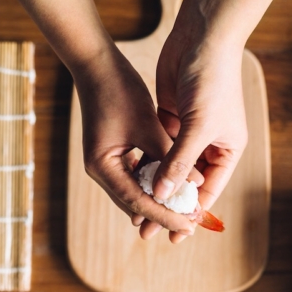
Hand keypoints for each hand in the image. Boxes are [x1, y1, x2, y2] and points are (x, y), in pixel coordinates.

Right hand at [73, 43, 198, 237]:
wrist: (97, 65)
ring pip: (136, 193)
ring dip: (159, 201)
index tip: (188, 226)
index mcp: (102, 167)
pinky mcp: (113, 156)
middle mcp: (100, 171)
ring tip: (185, 212)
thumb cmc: (120, 90)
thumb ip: (170, 157)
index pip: (137, 202)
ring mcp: (105, 165)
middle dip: (163, 214)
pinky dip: (154, 184)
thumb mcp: (148, 125)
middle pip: (135, 203)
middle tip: (189, 225)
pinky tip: (173, 189)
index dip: (165, 216)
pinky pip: (135, 178)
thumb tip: (195, 184)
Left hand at [136, 29, 247, 242]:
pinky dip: (148, 164)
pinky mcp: (171, 121)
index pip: (208, 190)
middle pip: (187, 184)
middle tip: (151, 229)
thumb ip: (179, 161)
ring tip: (138, 210)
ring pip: (170, 169)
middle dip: (168, 205)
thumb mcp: (199, 127)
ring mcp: (189, 134)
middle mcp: (209, 145)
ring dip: (154, 187)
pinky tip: (134, 180)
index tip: (175, 233)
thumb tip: (162, 193)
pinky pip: (158, 150)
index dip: (191, 213)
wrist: (201, 39)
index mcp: (227, 150)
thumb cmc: (213, 81)